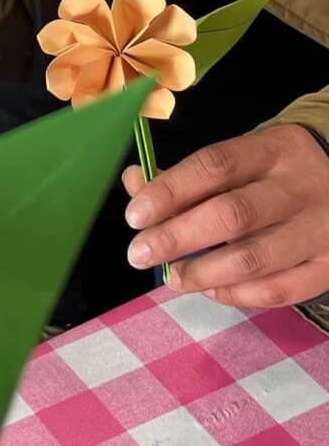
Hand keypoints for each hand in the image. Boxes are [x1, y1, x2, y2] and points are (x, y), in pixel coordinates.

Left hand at [124, 125, 328, 307]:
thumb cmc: (276, 176)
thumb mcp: (242, 160)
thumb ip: (187, 176)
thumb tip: (134, 184)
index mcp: (275, 150)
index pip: (216, 166)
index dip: (170, 191)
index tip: (135, 215)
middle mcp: (302, 188)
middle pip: (232, 216)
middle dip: (176, 238)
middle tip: (140, 253)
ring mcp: (321, 230)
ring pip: (254, 259)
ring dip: (202, 273)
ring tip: (172, 277)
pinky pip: (278, 290)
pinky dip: (237, 295)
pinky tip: (212, 290)